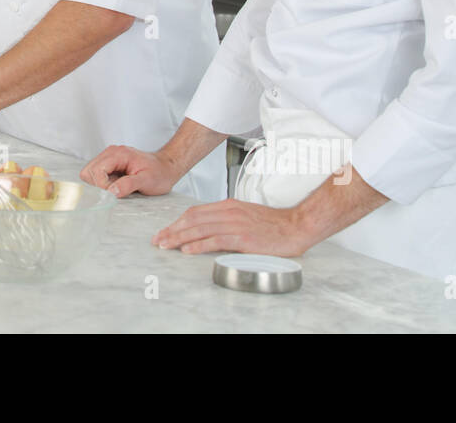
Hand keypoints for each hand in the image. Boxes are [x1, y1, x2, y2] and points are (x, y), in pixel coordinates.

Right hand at [80, 145, 182, 197]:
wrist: (166, 167)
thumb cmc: (159, 173)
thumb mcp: (147, 181)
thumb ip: (129, 185)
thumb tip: (111, 192)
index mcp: (118, 154)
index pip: (96, 171)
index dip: (102, 186)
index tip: (114, 194)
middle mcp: (110, 153)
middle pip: (88, 171)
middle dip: (98, 186)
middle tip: (114, 191)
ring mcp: (109, 158)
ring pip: (90, 174)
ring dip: (100, 185)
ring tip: (117, 188)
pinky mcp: (109, 165)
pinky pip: (97, 176)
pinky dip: (103, 184)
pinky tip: (117, 186)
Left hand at [151, 198, 311, 256]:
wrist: (296, 225)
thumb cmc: (274, 224)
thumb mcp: (246, 215)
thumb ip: (227, 219)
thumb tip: (209, 228)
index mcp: (228, 205)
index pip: (195, 212)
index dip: (177, 221)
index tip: (166, 230)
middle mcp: (228, 212)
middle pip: (192, 219)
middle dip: (172, 230)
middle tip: (158, 239)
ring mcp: (235, 224)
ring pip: (199, 229)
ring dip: (179, 238)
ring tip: (166, 245)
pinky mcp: (242, 237)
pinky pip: (215, 240)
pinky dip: (198, 245)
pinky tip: (187, 250)